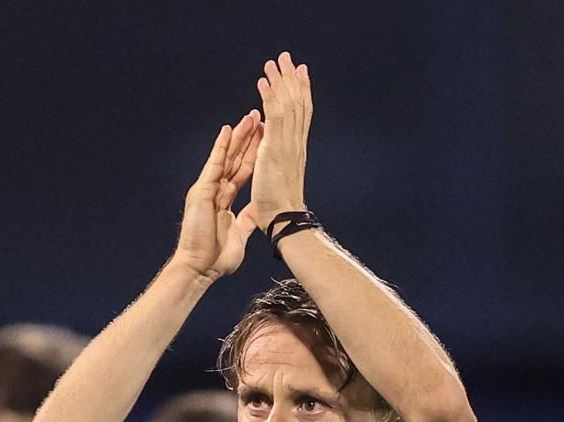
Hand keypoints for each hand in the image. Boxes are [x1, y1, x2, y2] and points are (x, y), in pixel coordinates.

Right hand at [173, 109, 261, 280]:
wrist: (199, 268)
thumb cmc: (216, 258)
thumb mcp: (240, 233)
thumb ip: (247, 219)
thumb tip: (259, 211)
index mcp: (224, 201)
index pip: (242, 172)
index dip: (254, 154)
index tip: (265, 138)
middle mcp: (214, 191)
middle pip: (235, 159)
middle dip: (248, 139)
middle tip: (258, 117)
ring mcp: (207, 189)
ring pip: (226, 157)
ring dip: (238, 136)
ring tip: (250, 116)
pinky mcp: (202, 190)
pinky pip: (214, 164)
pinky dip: (221, 146)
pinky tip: (228, 130)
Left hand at [248, 51, 311, 231]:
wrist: (282, 221)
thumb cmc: (279, 210)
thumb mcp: (278, 180)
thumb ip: (277, 166)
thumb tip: (272, 162)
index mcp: (294, 150)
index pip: (300, 115)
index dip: (300, 92)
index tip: (299, 73)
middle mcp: (294, 143)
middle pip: (296, 103)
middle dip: (291, 79)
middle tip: (287, 58)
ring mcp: (286, 145)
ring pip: (286, 105)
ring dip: (279, 81)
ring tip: (274, 62)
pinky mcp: (274, 149)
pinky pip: (273, 117)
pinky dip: (269, 98)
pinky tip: (263, 83)